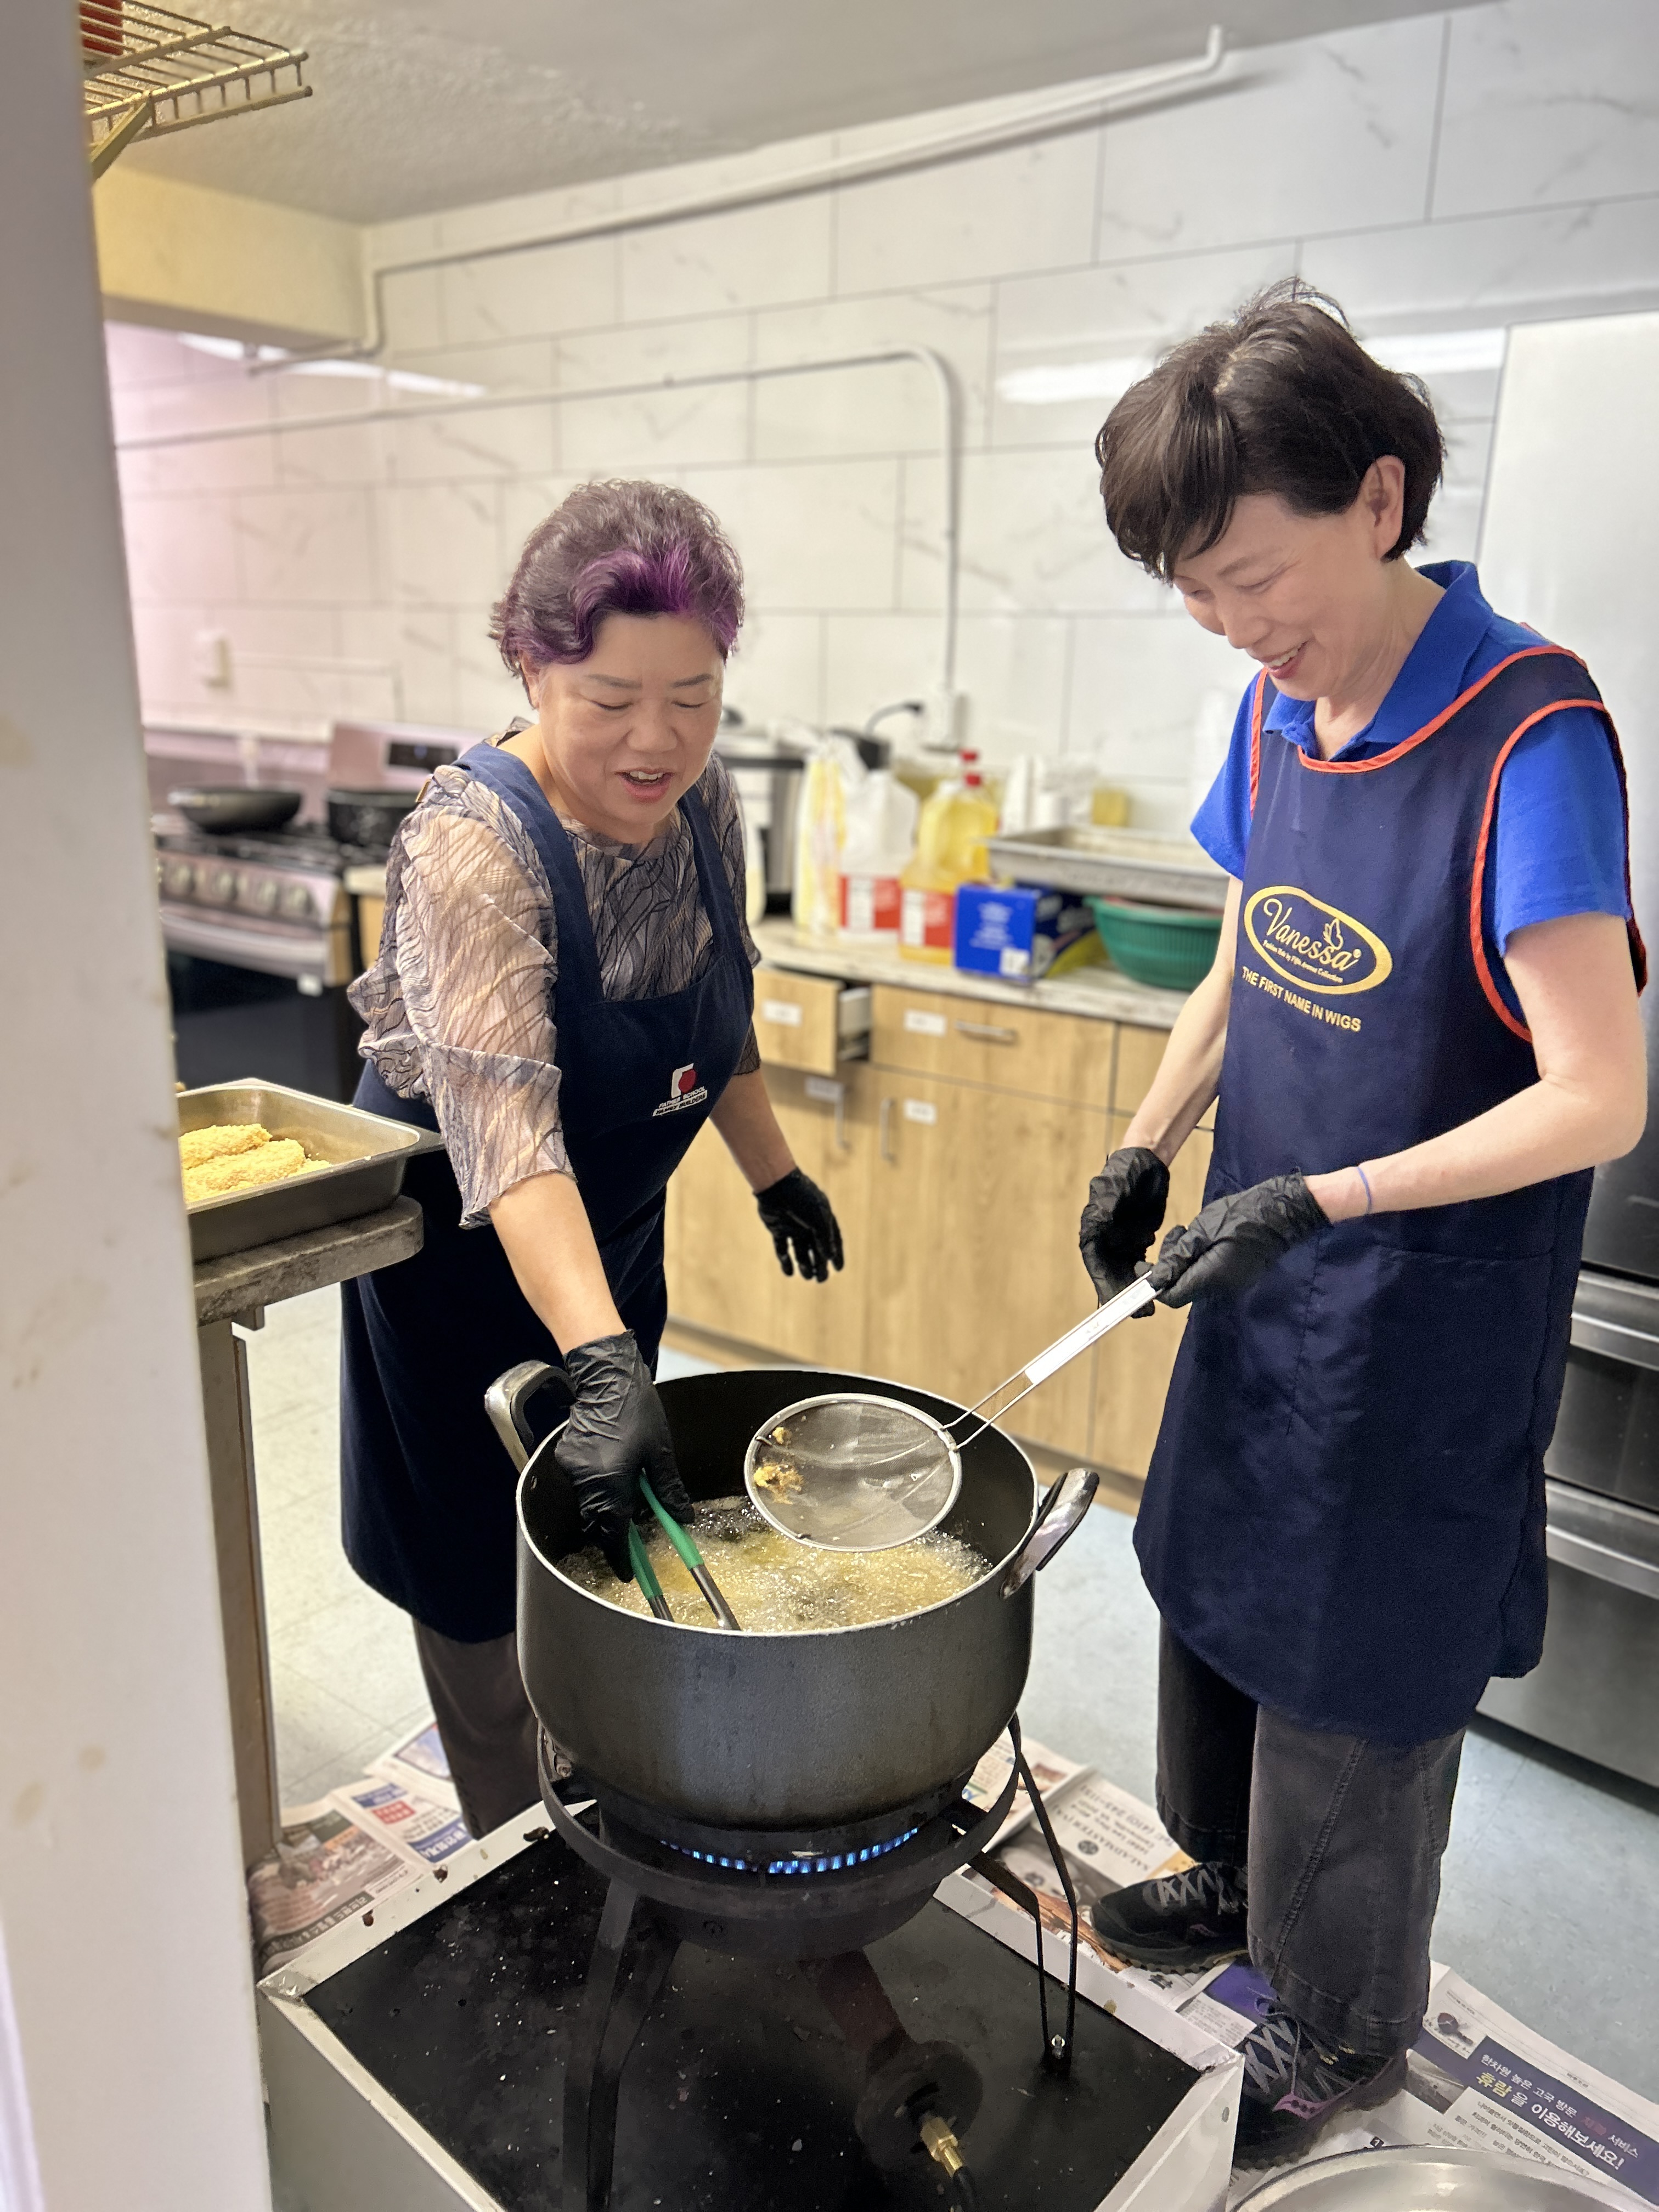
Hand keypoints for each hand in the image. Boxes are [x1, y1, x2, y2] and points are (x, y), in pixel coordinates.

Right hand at [555, 1332, 692, 1580]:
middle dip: (614, 1539)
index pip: (614, 1532)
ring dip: (608, 1514)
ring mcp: (574, 1469)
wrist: (607, 1377)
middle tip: (632, 1549)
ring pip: (590, 1507)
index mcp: (611, 1481)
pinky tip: (616, 1478)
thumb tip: (682, 1517)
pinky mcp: (568, 1458)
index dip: (622, 1557)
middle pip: (598, 1524)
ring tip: (630, 1507)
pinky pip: (583, 1487)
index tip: (629, 1574)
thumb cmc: (637, 1409)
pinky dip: (599, 1492)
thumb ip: (669, 1490)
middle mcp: (588, 1480)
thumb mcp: (660, 1452)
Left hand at [756, 1167, 843, 1281]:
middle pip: (816, 1249)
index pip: (833, 1239)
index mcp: (823, 1218)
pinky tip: (789, 1272)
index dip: (836, 1254)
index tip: (838, 1269)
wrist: (776, 1186)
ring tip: (807, 1276)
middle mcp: (809, 1224)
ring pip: (801, 1251)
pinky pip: (782, 1248)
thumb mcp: (818, 1219)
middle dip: (819, 1265)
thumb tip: (829, 1258)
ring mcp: (793, 1227)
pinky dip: (785, 1261)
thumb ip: (824, 1238)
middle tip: (820, 1280)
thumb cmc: (802, 1200)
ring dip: (804, 1264)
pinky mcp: (778, 1229)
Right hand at [1079, 1146, 1169, 1309]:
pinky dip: (1146, 1277)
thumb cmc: (1124, 1173)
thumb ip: (1104, 1209)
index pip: (1096, 1264)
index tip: (1114, 1302)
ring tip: (1148, 1307)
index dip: (1104, 1284)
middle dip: (1122, 1293)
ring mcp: (1120, 1242)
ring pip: (1125, 1273)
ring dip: (1134, 1289)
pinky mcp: (1138, 1241)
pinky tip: (1155, 1287)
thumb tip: (1095, 1227)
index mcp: (1093, 1230)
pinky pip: (1139, 1264)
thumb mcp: (1113, 1190)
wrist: (1145, 1163)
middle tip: (1139, 1311)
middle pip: (1110, 1273)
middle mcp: (1104, 1240)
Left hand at [1149, 1173, 1327, 1309]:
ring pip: (1196, 1282)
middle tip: (1176, 1236)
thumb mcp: (1203, 1229)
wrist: (1283, 1211)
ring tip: (1189, 1233)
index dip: (1155, 1283)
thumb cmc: (1243, 1215)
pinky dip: (1200, 1261)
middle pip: (1183, 1290)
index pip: (1172, 1296)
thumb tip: (1157, 1277)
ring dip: (1185, 1261)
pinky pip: (1210, 1276)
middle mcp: (1222, 1289)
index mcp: (1212, 1278)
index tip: (1145, 1265)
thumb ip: (1179, 1256)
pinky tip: (1204, 1239)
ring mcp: (1233, 1284)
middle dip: (1171, 1267)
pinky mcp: (1239, 1276)